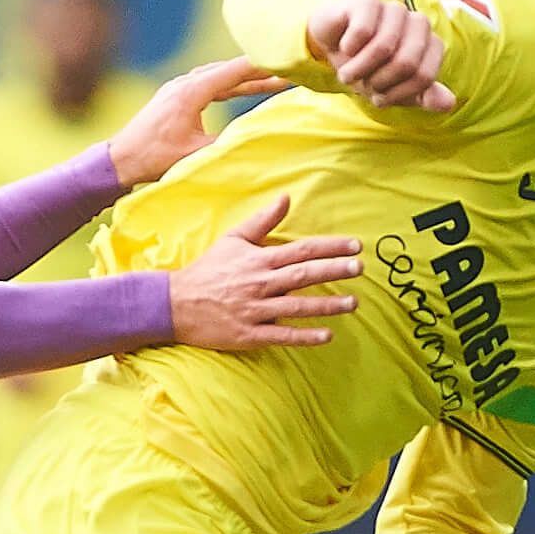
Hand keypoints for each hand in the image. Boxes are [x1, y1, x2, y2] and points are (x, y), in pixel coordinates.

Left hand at [107, 58, 282, 186]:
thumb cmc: (154, 157)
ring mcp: (176, 88)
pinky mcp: (172, 96)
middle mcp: (184, 83)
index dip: (262, 68)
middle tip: (285, 72)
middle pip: (228, 70)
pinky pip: (205, 83)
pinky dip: (225, 84)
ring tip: (268, 79)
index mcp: (192, 92)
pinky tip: (235, 88)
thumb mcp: (196, 153)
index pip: (234, 72)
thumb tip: (255, 138)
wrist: (119, 160)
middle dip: (257, 71)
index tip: (285, 64)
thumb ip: (226, 143)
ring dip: (241, 77)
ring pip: (216, 76)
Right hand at [166, 194, 360, 351]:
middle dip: (334, 270)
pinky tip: (326, 335)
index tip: (354, 246)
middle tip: (359, 268)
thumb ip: (262, 221)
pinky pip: (281, 335)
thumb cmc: (207, 270)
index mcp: (258, 259)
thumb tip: (286, 197)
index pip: (301, 250)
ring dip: (327, 305)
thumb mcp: (233, 240)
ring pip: (297, 307)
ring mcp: (255, 310)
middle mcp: (260, 283)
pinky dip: (305, 336)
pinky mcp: (249, 333)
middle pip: (304, 275)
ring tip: (353, 303)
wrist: (175, 303)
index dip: (330, 247)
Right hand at [305, 0, 455, 111]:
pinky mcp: (369, 2)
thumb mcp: (395, 89)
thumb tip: (449, 103)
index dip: (399, 94)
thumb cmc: (367, 67)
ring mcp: (394, 10)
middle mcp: (417, 23)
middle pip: (407, 62)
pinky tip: (344, 47)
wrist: (333, 43)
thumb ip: (422, 96)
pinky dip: (349, 48)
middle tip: (363, 85)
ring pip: (384, 46)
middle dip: (379, 82)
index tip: (381, 96)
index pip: (424, 76)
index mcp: (430, 44)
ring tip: (347, 73)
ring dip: (360, 69)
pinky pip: (363, 30)